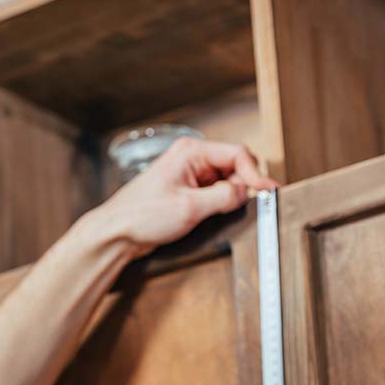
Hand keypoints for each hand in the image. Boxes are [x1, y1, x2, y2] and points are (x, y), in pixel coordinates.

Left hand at [91, 138, 277, 258]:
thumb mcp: (190, 208)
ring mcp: (190, 174)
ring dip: (231, 197)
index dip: (256, 174)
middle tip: (244, 206)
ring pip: (227, 181)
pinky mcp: (188, 191)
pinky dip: (221, 204)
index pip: (238, 154)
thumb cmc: (141, 216)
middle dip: (244, 186)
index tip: (268, 192)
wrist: (117, 233)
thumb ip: (224, 197)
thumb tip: (248, 192)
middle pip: (235, 166)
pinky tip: (213, 216)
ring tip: (220, 213)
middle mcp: (191, 158)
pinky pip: (216, 193)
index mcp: (191, 152)